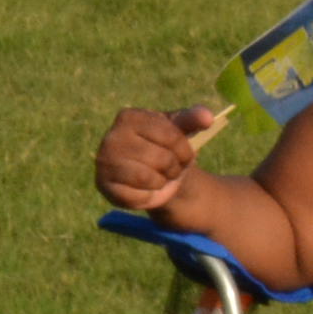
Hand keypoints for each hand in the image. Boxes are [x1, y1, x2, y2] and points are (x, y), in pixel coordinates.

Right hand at [95, 103, 225, 215]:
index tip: (182, 154)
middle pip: (162, 159)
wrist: (155, 176)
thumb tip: (208, 116)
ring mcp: (105, 161)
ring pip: (148, 178)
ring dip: (162, 182)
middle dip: (174, 168)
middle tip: (169, 168)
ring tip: (158, 177)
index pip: (170, 136)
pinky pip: (137, 196)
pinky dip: (150, 196)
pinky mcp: (105, 185)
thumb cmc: (167, 149)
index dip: (185, 151)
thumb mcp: (181, 131)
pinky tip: (145, 189)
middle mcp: (112, 137)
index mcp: (130, 117)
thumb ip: (194, 119)